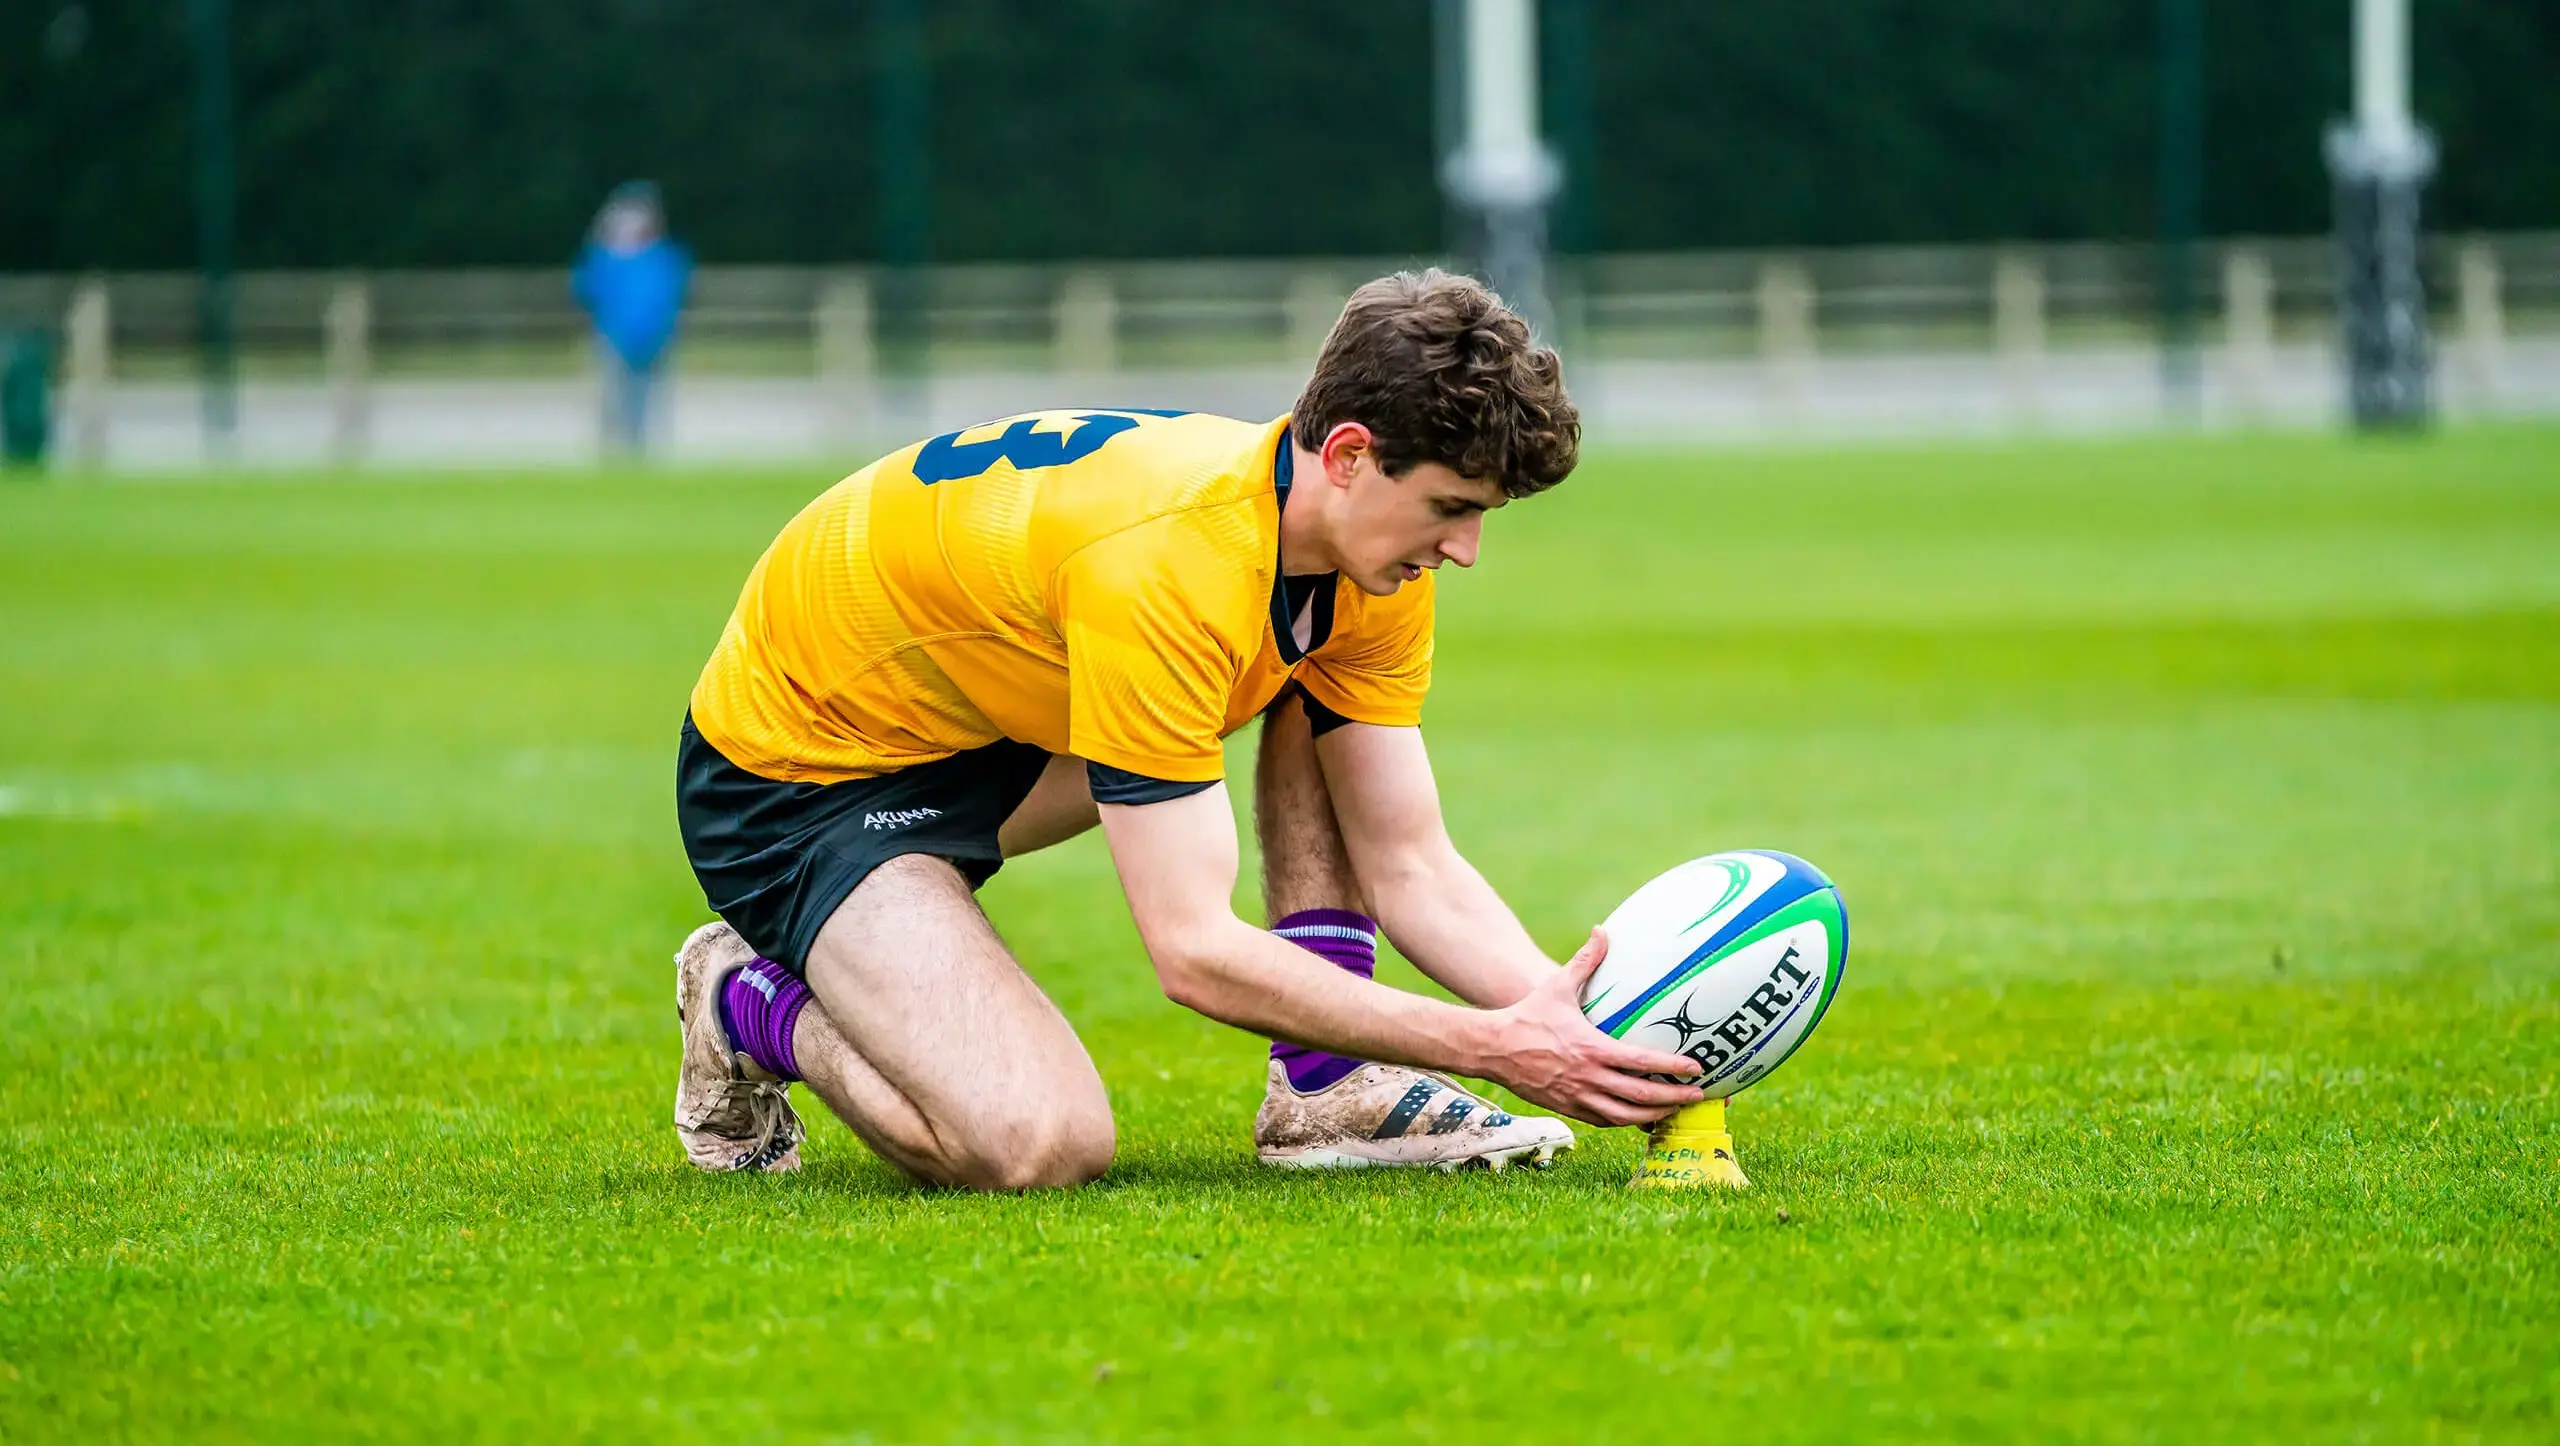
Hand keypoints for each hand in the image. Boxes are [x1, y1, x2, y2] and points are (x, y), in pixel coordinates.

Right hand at [1473, 928, 1706, 1127]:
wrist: (1493, 1047)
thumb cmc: (1528, 1016)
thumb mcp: (1558, 986)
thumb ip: (1585, 961)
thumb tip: (1601, 930)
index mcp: (1592, 1049)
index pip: (1641, 1063)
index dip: (1672, 1068)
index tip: (1697, 1068)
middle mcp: (1589, 1077)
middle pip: (1641, 1097)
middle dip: (1674, 1099)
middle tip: (1699, 1096)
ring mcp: (1579, 1096)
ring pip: (1625, 1116)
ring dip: (1654, 1115)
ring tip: (1675, 1109)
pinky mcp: (1568, 1108)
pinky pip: (1604, 1121)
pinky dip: (1626, 1120)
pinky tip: (1639, 1116)